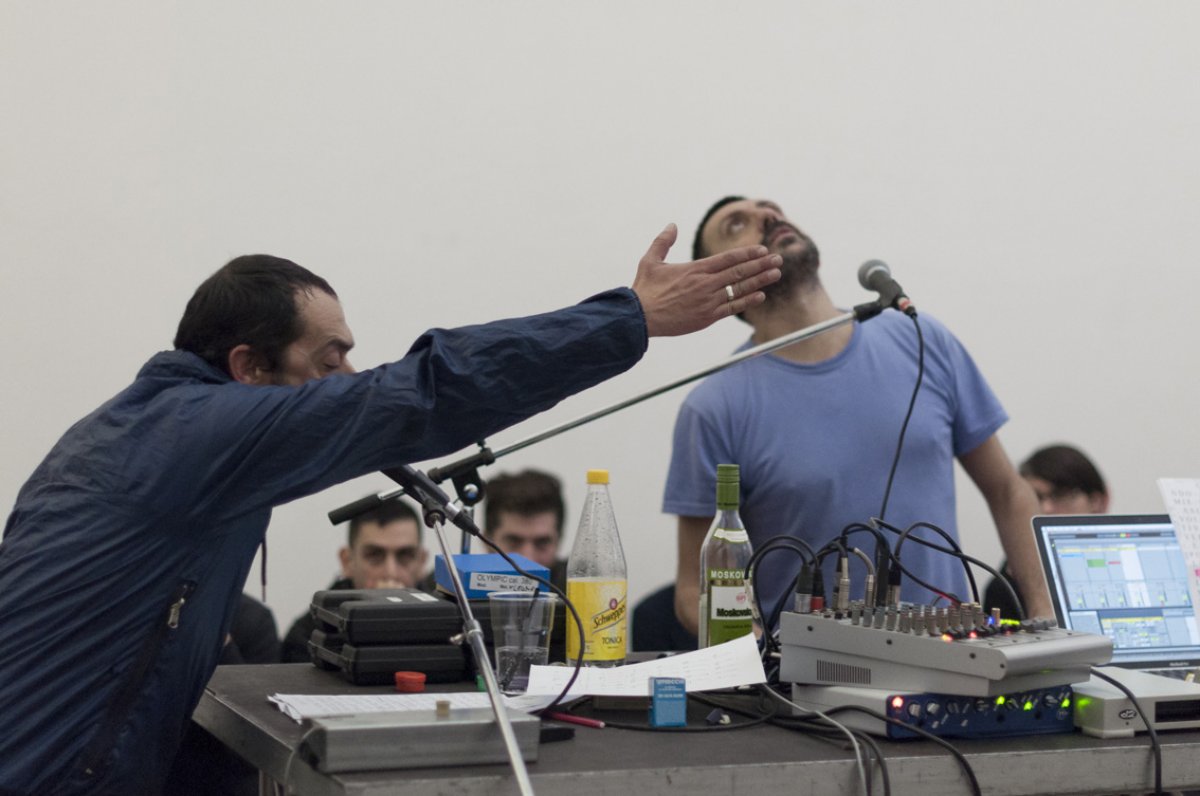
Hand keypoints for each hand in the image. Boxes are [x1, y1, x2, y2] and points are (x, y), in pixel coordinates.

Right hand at [631, 224, 781, 336]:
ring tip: (776, 274)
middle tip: (778, 259)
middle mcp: (705, 284)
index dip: (748, 254)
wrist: (640, 318)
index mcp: (695, 269)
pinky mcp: (707, 318)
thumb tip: (671, 225)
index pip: (728, 258)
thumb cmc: (644, 290)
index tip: (762, 250)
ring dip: (760, 281)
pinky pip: (732, 307)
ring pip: (740, 289)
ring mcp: (708, 302)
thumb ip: (663, 242)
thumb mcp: (650, 261)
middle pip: (739, 272)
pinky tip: (760, 295)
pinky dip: (747, 301)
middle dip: (761, 264)